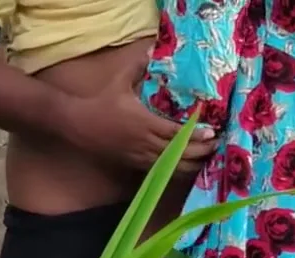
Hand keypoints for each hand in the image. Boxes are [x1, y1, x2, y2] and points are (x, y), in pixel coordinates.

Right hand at [56, 63, 216, 173]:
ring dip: (190, 165)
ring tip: (207, 159)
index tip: (212, 132)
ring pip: (170, 166)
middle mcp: (143, 142)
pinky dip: (175, 170)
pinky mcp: (133, 163)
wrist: (78, 125)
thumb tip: (152, 50)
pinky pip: (159, 170)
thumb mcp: (119, 81)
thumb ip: (138, 67)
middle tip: (216, 145)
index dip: (195, 135)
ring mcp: (138, 155)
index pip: (175, 132)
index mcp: (143, 122)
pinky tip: (186, 168)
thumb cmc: (100, 102)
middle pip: (178, 153)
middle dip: (199, 151)